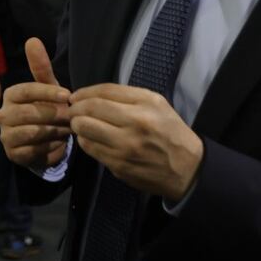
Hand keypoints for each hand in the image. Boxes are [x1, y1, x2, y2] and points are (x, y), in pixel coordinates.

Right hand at [0, 38, 72, 170]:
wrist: (47, 141)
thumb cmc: (48, 109)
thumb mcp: (48, 88)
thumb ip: (41, 66)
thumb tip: (32, 39)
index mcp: (10, 95)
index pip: (25, 90)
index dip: (46, 92)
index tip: (67, 95)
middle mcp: (2, 114)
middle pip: (27, 113)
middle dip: (53, 114)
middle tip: (72, 116)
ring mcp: (5, 135)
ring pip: (31, 132)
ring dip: (54, 130)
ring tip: (68, 129)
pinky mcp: (13, 154)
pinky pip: (34, 150)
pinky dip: (50, 146)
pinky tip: (59, 142)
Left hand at [67, 83, 202, 201]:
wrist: (188, 168)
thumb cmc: (169, 132)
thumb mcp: (157, 105)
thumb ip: (125, 97)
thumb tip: (88, 96)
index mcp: (147, 104)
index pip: (104, 92)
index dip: (83, 93)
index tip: (75, 97)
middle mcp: (136, 123)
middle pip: (89, 109)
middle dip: (75, 109)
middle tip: (73, 111)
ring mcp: (126, 146)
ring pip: (84, 129)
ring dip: (77, 125)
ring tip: (80, 124)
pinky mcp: (118, 164)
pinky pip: (89, 148)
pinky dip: (85, 141)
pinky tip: (91, 139)